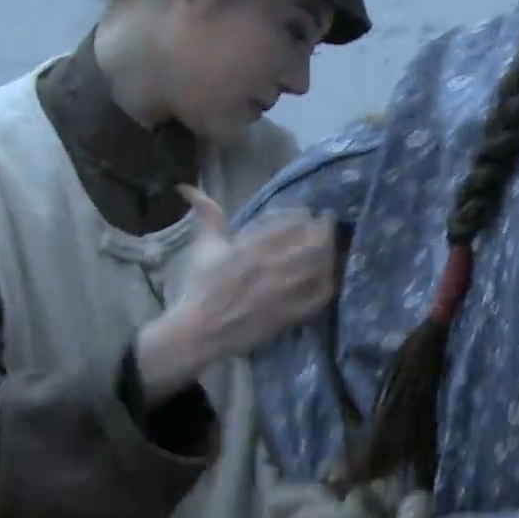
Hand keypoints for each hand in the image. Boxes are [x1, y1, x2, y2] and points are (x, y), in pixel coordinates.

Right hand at [137, 188, 336, 396]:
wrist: (199, 331)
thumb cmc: (201, 287)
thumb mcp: (205, 247)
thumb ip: (208, 215)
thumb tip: (186, 187)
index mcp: (251, 249)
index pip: (289, 225)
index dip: (304, 215)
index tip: (309, 212)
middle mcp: (270, 269)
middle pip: (311, 244)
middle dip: (324, 230)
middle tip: (328, 222)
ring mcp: (282, 294)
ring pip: (318, 268)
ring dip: (329, 252)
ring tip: (331, 244)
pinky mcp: (288, 315)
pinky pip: (317, 298)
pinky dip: (327, 283)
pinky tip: (329, 274)